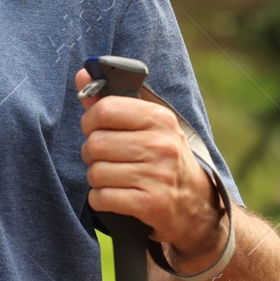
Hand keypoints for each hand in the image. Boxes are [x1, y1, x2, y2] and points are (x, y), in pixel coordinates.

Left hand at [75, 68, 224, 257]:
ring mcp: (158, 175)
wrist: (197, 205)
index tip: (96, 129)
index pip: (104, 110)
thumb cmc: (164, 159)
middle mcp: (161, 145)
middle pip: (95, 144)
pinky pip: (101, 197)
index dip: (90, 121)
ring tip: (115, 178)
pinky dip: (100, 199)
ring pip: (95, 172)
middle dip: (92, 154)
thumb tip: (82, 75)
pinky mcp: (151, 204)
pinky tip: (117, 196)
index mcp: (160, 119)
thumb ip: (110, 102)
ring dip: (97, 179)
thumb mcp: (147, 126)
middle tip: (107, 159)